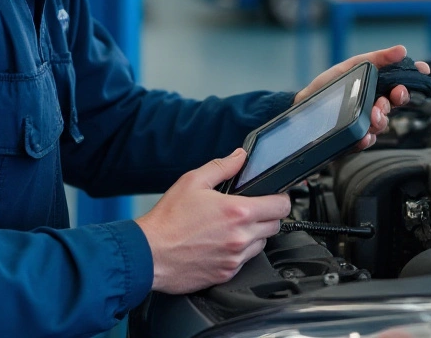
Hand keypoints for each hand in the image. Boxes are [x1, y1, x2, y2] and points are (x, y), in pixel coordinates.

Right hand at [136, 148, 290, 293]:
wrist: (149, 254)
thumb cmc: (168, 220)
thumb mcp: (193, 182)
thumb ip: (222, 166)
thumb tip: (240, 156)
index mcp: (238, 211)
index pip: (281, 205)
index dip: (280, 198)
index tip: (273, 197)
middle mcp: (241, 237)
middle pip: (275, 225)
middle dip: (266, 215)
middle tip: (248, 210)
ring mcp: (235, 258)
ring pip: (262, 244)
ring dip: (253, 235)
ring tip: (231, 227)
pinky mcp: (227, 274)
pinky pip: (245, 261)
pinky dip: (238, 252)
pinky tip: (220, 243)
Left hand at [294, 45, 430, 150]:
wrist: (303, 103)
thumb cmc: (328, 85)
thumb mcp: (353, 66)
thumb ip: (378, 58)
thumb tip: (402, 50)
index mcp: (377, 86)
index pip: (402, 83)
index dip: (414, 78)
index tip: (422, 70)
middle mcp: (375, 105)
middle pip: (397, 104)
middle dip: (399, 98)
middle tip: (394, 95)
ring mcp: (366, 122)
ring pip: (384, 124)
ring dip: (382, 118)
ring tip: (373, 112)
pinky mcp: (354, 138)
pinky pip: (366, 141)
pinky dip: (367, 138)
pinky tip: (364, 134)